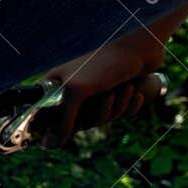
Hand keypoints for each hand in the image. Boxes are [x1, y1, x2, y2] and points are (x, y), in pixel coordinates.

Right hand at [44, 36, 167, 142]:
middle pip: (80, 123)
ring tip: (126, 87)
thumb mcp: (76, 90)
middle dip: (99, 114)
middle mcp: (75, 90)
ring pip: (103, 119)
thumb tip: (55, 142)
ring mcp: (96, 93)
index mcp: (58, 86)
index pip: (45, 116)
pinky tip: (136, 92)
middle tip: (108, 96)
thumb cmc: (105, 62)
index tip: (58, 136)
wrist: (141, 46)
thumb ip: (63, 118)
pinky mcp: (117, 93)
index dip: (54, 128)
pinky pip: (121, 114)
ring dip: (118, 107)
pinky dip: (131, 106)